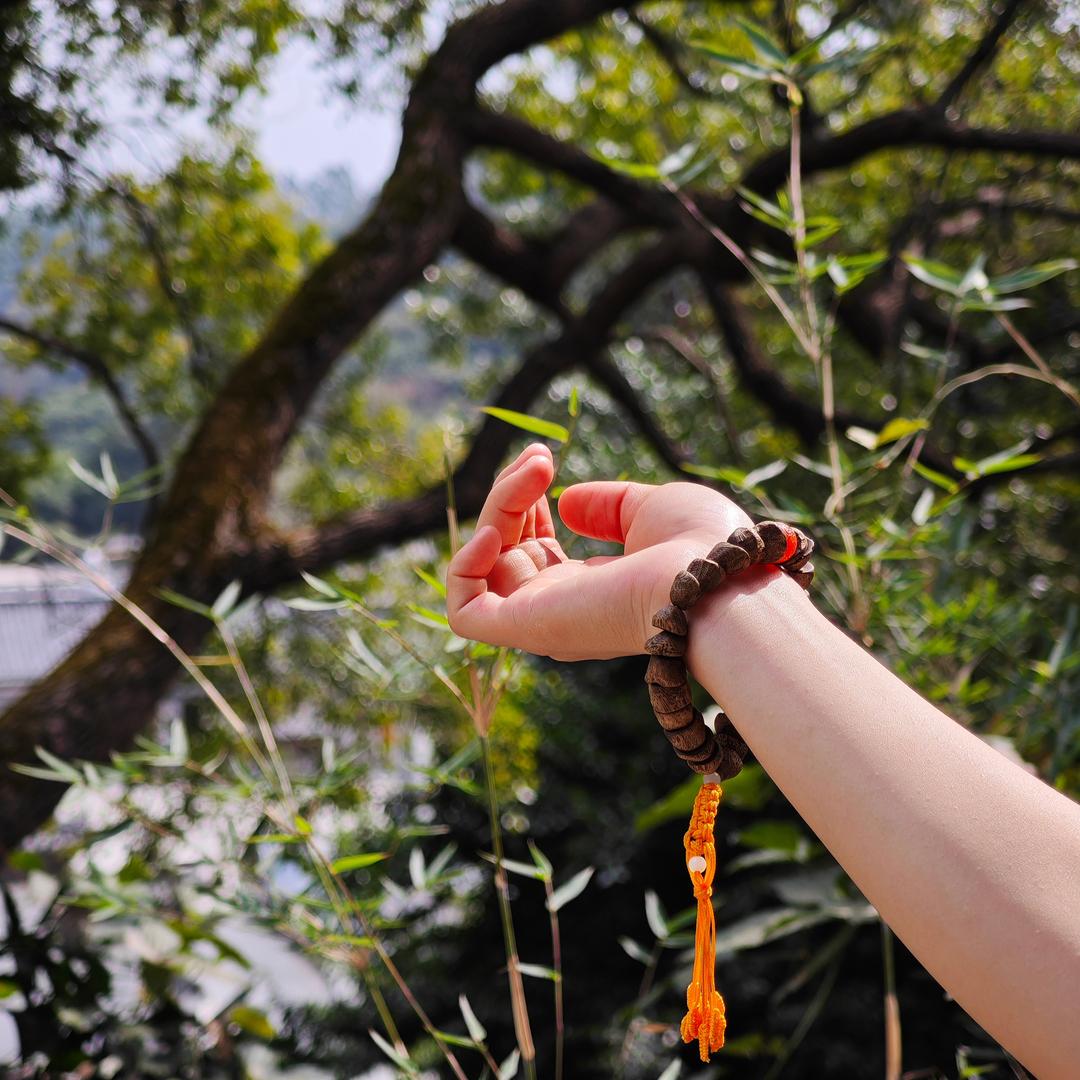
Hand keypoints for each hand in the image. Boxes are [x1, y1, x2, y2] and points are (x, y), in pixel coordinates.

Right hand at [446, 443, 753, 660]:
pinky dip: (465, 567)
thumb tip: (564, 503)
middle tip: (540, 456)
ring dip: (497, 507)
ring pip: (484, 564)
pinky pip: (465, 613)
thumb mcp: (649, 510)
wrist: (714, 578)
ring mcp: (542, 620)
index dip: (525, 502)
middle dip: (511, 492)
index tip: (544, 461)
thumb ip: (608, 507)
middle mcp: (563, 608)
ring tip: (533, 471)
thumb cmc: (699, 548)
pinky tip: (494, 529)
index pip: (532, 548)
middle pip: (504, 548)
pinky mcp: (526, 628)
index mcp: (592, 588)